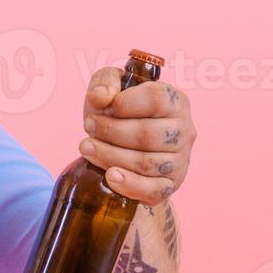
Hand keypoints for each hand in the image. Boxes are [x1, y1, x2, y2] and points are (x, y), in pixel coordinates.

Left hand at [80, 69, 196, 205]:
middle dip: (110, 131)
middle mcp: (185, 131)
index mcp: (175, 102)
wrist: (121, 147)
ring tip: (87, 147)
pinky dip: (129, 184)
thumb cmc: (118, 113)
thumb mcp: (110, 88)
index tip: (103, 106)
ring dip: (110, 155)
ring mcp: (180, 161)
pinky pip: (153, 190)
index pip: (156, 99)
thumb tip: (100, 97)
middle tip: (88, 126)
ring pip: (145, 163)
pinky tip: (109, 176)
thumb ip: (105, 81)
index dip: (124, 103)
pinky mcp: (170, 185)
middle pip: (148, 134)